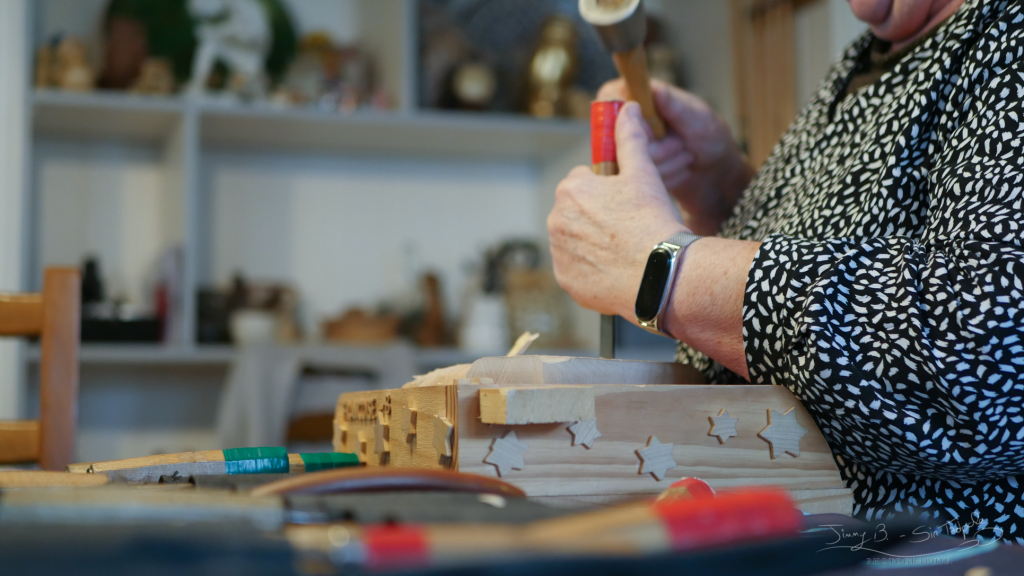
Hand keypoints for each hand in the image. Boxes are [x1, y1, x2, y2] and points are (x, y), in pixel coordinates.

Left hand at [547, 102, 686, 319]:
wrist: (658, 273)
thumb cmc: (652, 220)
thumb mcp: (643, 172)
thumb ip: (630, 137)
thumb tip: (626, 109)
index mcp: (570, 190)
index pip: (584, 183)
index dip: (608, 191)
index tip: (626, 203)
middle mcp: (555, 220)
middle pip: (577, 213)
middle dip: (598, 217)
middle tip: (628, 227)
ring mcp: (559, 253)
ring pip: (576, 240)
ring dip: (593, 242)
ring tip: (624, 248)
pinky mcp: (566, 281)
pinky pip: (576, 269)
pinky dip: (592, 269)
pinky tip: (615, 268)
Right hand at [597, 79, 753, 234]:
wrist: (718, 173)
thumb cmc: (712, 138)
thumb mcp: (698, 120)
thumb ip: (675, 107)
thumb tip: (656, 89)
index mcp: (641, 96)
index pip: (610, 99)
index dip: (624, 118)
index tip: (650, 131)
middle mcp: (628, 121)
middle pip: (617, 137)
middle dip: (656, 149)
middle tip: (682, 145)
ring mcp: (627, 147)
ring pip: (627, 162)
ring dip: (664, 165)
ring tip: (685, 156)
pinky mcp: (631, 170)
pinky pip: (634, 180)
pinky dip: (662, 178)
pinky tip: (679, 170)